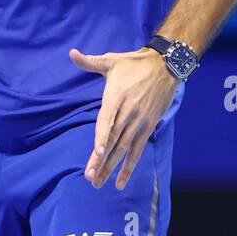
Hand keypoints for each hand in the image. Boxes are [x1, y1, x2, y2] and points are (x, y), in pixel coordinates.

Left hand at [70, 47, 178, 189]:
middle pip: (113, 139)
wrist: (165, 66)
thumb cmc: (134, 64)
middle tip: (90, 177)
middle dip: (101, 160)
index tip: (97, 151)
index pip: (107, 120)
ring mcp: (139, 122)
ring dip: (111, 167)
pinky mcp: (148, 127)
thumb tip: (71, 53)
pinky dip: (129, 167)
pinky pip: (137, 150)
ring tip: (99, 182)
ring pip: (124, 149)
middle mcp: (128, 112)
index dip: (102, 136)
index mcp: (116, 97)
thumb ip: (90, 62)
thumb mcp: (111, 60)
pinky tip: (120, 182)